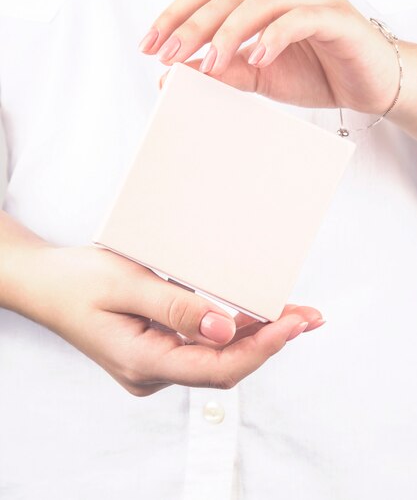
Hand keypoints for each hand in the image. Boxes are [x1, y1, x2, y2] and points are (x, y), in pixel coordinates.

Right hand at [14, 243, 323, 396]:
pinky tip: (254, 315)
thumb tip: (228, 330)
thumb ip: (177, 308)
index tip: (295, 324)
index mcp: (143, 362)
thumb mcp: (126, 285)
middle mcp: (152, 372)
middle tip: (310, 317)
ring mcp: (154, 364)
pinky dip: (232, 331)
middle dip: (270, 342)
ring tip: (296, 315)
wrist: (44, 285)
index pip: (216, 368)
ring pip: (216, 357)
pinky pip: (202, 346)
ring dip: (255, 336)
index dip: (261, 348)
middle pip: (224, 367)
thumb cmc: (77, 281)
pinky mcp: (156, 349)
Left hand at [139, 0, 399, 114]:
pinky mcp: (334, 14)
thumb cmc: (315, 70)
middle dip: (192, 27)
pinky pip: (298, 18)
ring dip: (229, 33)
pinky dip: (273, 37)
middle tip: (168, 55)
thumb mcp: (257, 75)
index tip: (150, 44)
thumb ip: (222, 69)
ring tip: (209, 63)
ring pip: (259, 1)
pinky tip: (257, 58)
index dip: (175, 16)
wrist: (366, 82)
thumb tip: (177, 72)